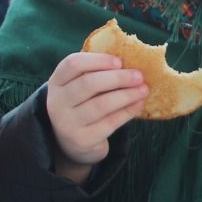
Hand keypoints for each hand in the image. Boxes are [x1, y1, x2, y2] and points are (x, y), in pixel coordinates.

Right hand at [46, 52, 147, 182]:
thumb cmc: (83, 104)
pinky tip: (139, 104)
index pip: (72, 64)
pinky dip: (128, 111)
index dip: (97, 60)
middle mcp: (57, 102)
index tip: (119, 61)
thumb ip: (97, 73)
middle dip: (118, 78)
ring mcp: (68, 123)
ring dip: (127, 95)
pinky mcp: (82, 139)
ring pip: (101, 104)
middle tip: (139, 76)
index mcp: (57, 82)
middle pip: (88, 84)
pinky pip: (110, 122)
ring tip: (144, 89)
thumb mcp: (81, 86)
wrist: (73, 142)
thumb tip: (131, 60)